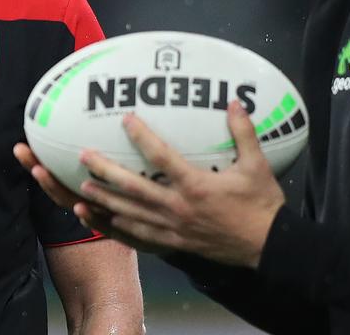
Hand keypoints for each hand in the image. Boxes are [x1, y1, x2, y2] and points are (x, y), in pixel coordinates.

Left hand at [77, 100, 285, 268]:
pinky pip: (139, 237)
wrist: (267, 247)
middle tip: (84, 156)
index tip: (126, 119)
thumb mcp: (257, 165)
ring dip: (104, 200)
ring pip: (129, 214)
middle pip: (133, 188)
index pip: (161, 157)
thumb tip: (234, 102)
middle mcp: (178, 208)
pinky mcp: (173, 244)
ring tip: (82, 188)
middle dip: (105, 171)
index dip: (141, 136)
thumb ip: (243, 132)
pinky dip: (117, 228)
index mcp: (195, 186)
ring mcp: (172, 229)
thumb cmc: (261, 205)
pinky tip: (102, 220)